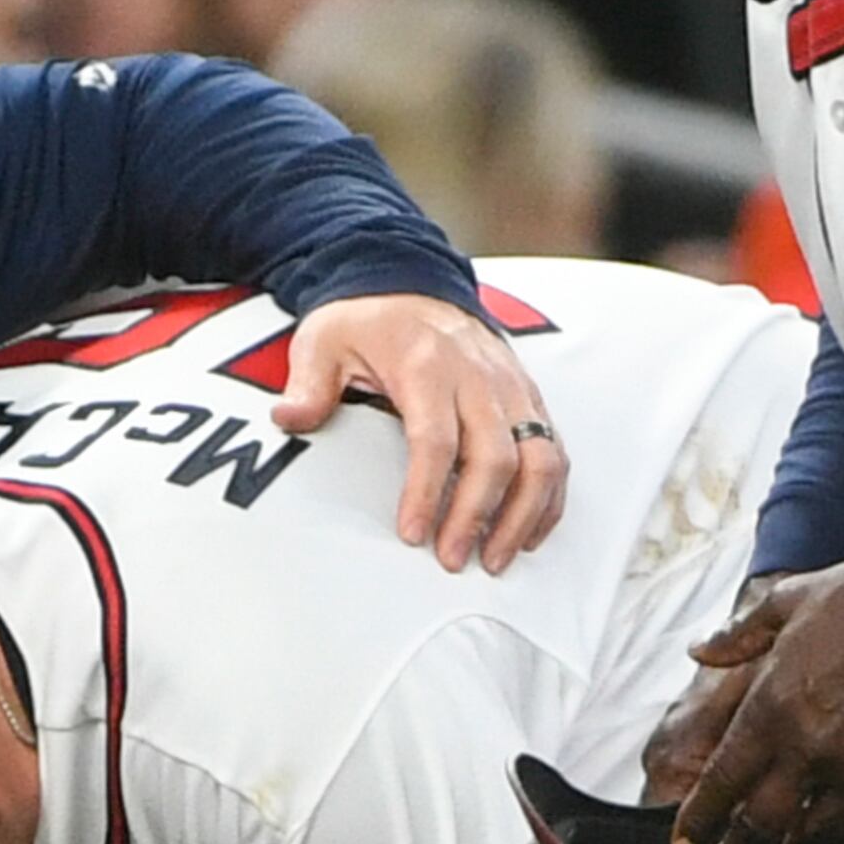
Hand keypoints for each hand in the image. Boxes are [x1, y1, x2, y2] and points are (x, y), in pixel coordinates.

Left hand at [276, 293, 568, 573]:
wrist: (412, 283)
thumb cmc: (367, 322)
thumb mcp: (324, 341)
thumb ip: (309, 385)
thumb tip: (289, 419)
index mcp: (428, 364)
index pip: (436, 438)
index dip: (427, 491)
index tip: (412, 535)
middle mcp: (480, 376)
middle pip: (496, 455)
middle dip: (476, 516)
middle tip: (452, 560)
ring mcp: (512, 388)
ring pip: (540, 458)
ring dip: (522, 515)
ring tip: (496, 560)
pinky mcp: (530, 399)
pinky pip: (555, 452)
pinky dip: (548, 498)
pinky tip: (527, 534)